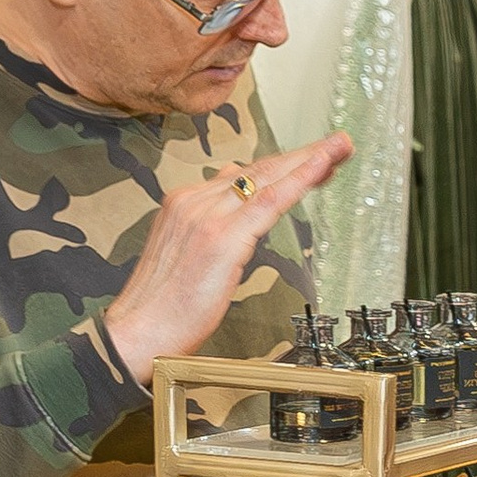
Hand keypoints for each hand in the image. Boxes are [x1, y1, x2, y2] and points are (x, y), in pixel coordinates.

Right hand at [107, 134, 353, 385]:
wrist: (136, 333)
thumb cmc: (162, 308)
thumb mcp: (185, 256)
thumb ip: (212, 226)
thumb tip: (236, 205)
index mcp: (184, 203)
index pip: (243, 175)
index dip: (283, 165)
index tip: (313, 158)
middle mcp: (193, 201)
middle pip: (259, 169)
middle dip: (303, 155)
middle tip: (339, 143)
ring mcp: (205, 216)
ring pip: (267, 178)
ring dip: (310, 160)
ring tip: (340, 148)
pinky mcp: (220, 237)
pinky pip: (269, 201)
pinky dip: (300, 180)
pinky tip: (321, 169)